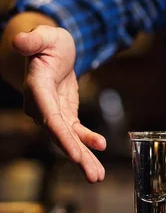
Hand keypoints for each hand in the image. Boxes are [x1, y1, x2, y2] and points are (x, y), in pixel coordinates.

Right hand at [12, 25, 105, 181]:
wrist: (51, 49)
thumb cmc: (48, 42)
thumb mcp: (45, 36)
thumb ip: (33, 40)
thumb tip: (18, 40)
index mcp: (37, 89)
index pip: (49, 117)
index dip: (61, 136)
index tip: (74, 153)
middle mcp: (41, 106)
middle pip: (60, 136)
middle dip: (77, 156)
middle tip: (94, 176)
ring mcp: (52, 113)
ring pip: (68, 139)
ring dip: (84, 158)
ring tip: (97, 176)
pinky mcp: (64, 114)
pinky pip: (76, 132)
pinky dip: (88, 141)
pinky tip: (100, 148)